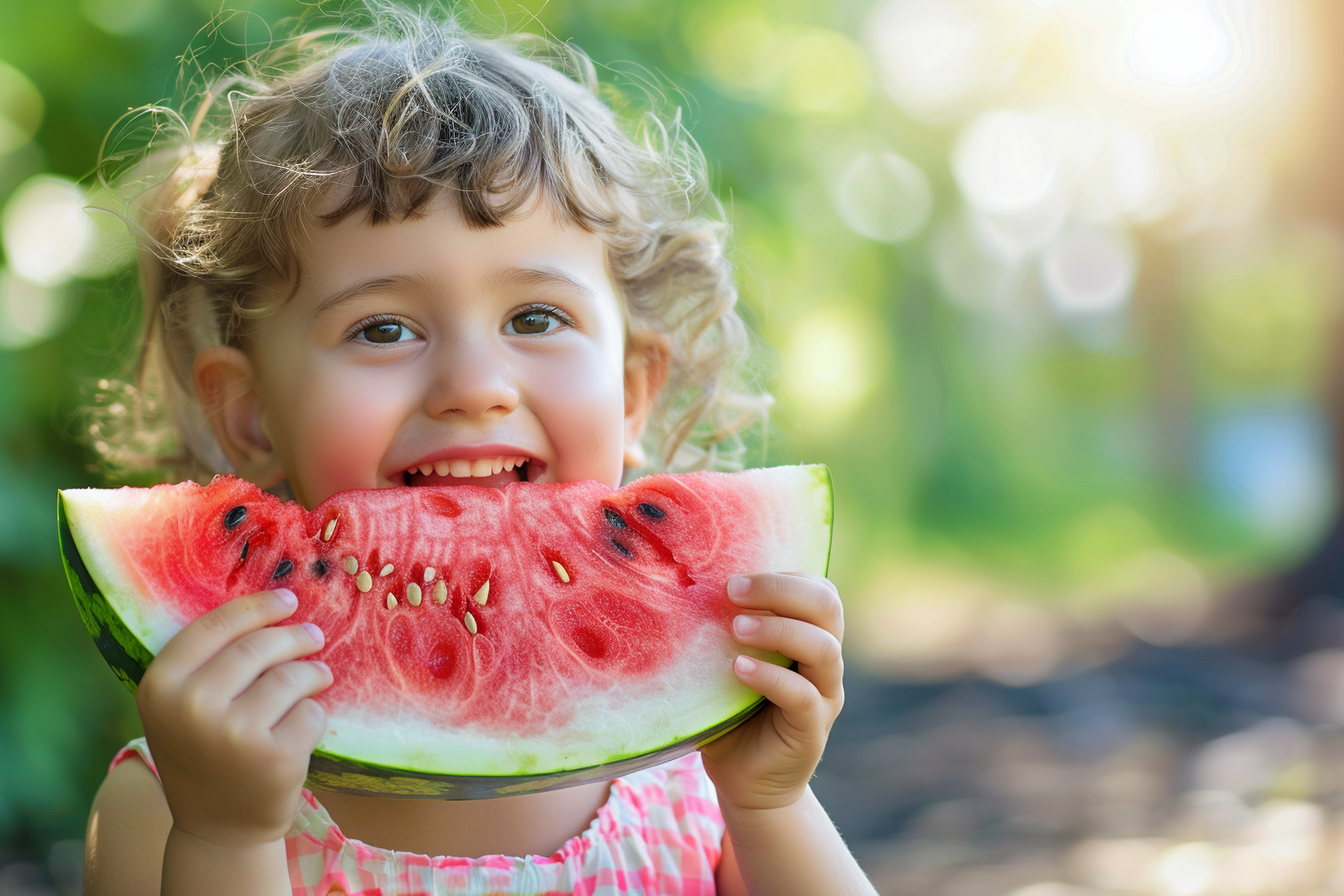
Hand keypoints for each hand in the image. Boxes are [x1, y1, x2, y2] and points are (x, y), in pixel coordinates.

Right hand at [134, 589, 331, 847]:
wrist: (218, 828)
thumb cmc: (205, 753)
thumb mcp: (183, 705)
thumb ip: (211, 660)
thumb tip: (274, 603)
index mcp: (160, 686)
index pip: (215, 626)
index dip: (257, 607)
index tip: (288, 598)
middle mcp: (191, 707)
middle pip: (260, 647)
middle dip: (295, 637)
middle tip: (313, 636)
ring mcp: (233, 734)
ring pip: (293, 676)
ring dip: (314, 674)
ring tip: (316, 678)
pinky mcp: (274, 757)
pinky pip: (312, 712)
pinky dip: (314, 714)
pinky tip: (301, 727)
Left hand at [699, 572, 844, 813]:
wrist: (744, 782)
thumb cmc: (731, 715)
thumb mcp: (727, 663)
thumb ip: (722, 632)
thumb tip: (681, 585)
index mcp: (810, 637)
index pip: (819, 590)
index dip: (783, 576)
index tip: (735, 578)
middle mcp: (825, 663)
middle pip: (827, 607)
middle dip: (780, 589)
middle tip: (733, 590)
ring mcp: (824, 696)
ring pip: (823, 648)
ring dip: (777, 629)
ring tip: (735, 629)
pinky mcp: (813, 729)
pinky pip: (802, 696)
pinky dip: (770, 676)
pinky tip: (738, 668)